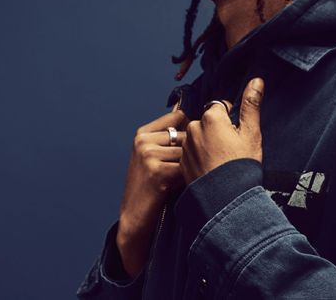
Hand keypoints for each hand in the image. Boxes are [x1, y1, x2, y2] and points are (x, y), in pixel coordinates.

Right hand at [116, 108, 188, 278]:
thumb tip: (199, 121)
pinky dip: (190, 178)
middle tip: (197, 166)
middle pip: (187, 135)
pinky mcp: (157, 172)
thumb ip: (170, 141)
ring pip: (188, 152)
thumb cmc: (150, 189)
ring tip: (189, 178)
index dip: (192, 129)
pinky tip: (184, 187)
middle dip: (195, 151)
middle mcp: (143, 140)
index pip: (178, 116)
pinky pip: (187, 168)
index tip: (200, 140)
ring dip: (194, 166)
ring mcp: (148, 155)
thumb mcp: (153, 159)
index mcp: (142, 133)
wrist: (135, 219)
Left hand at [180, 77, 264, 185]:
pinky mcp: (182, 162)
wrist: (226, 199)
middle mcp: (194, 128)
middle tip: (230, 152)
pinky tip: (211, 170)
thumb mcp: (251, 133)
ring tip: (221, 162)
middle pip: (209, 122)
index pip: (221, 109)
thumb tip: (257, 81)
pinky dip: (200, 158)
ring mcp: (186, 146)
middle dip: (218, 132)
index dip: (232, 121)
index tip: (237, 137)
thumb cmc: (242, 166)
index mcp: (211, 118)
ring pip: (199, 138)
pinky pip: (192, 153)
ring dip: (208, 144)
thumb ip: (251, 105)